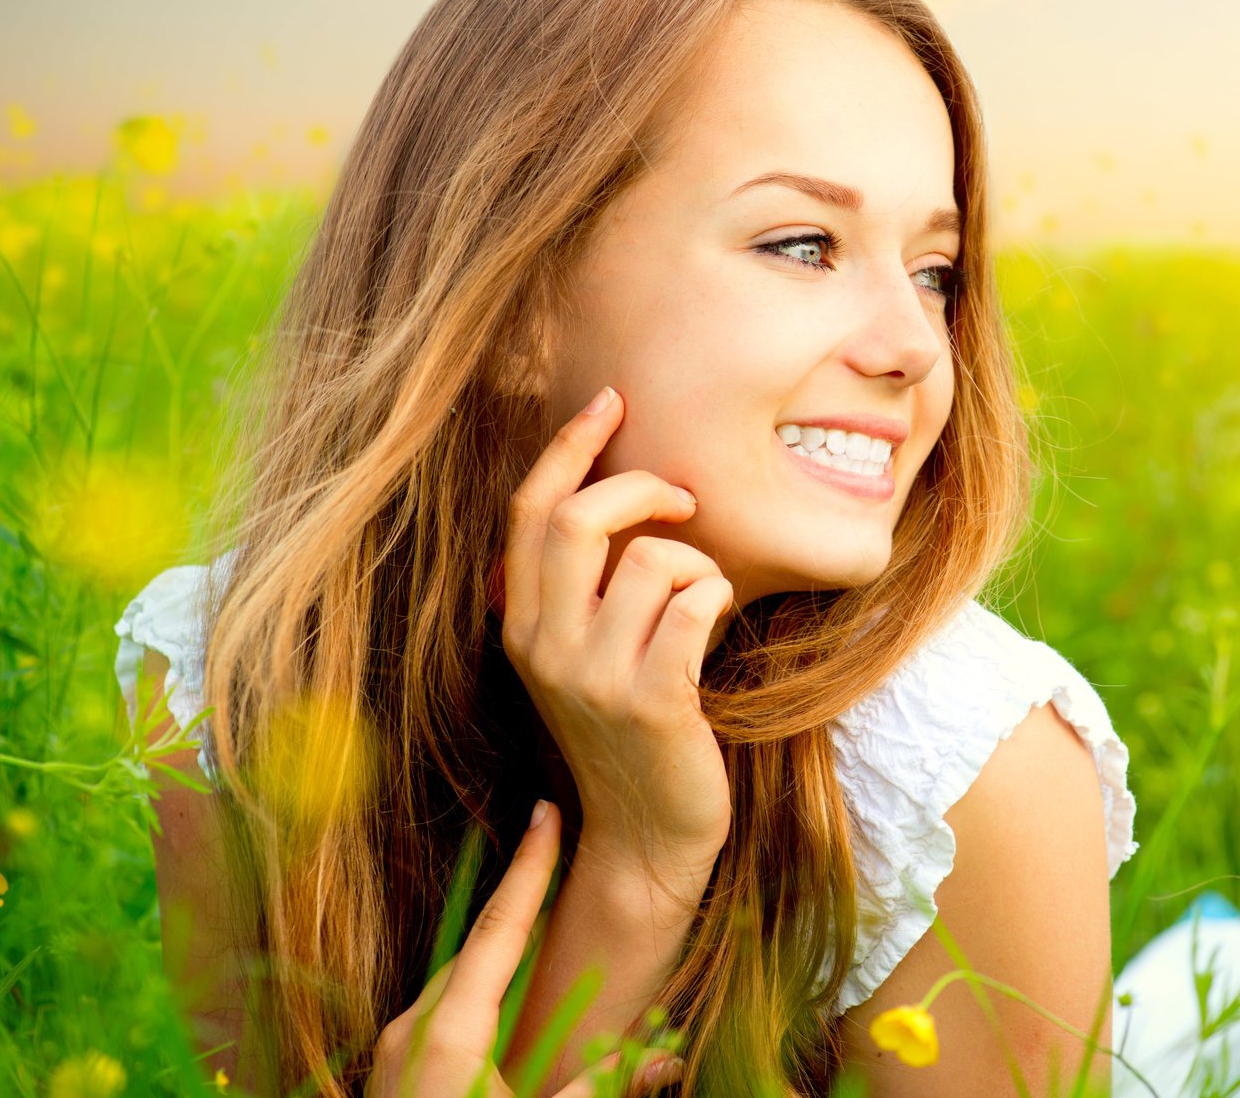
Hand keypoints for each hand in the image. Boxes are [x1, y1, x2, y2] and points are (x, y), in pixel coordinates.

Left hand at [365, 800, 683, 1097]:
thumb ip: (603, 1088)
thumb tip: (672, 1056)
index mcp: (447, 1035)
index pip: (502, 929)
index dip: (530, 866)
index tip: (547, 810)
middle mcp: (409, 1030)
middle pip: (480, 951)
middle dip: (525, 912)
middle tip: (566, 864)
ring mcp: (389, 1051)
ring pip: (458, 981)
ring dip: (504, 962)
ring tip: (548, 939)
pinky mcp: (384, 1073)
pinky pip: (440, 1012)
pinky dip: (479, 996)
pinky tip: (509, 1008)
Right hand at [497, 385, 734, 883]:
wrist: (647, 836)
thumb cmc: (635, 730)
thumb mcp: (586, 657)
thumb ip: (586, 587)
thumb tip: (623, 488)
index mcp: (521, 628)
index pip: (527, 513)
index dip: (569, 447)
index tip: (611, 402)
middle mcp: (544, 648)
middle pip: (576, 518)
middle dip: (642, 486)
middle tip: (686, 501)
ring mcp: (593, 677)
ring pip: (652, 558)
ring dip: (697, 563)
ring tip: (703, 601)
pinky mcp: (650, 700)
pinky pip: (695, 600)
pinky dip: (718, 597)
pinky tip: (716, 629)